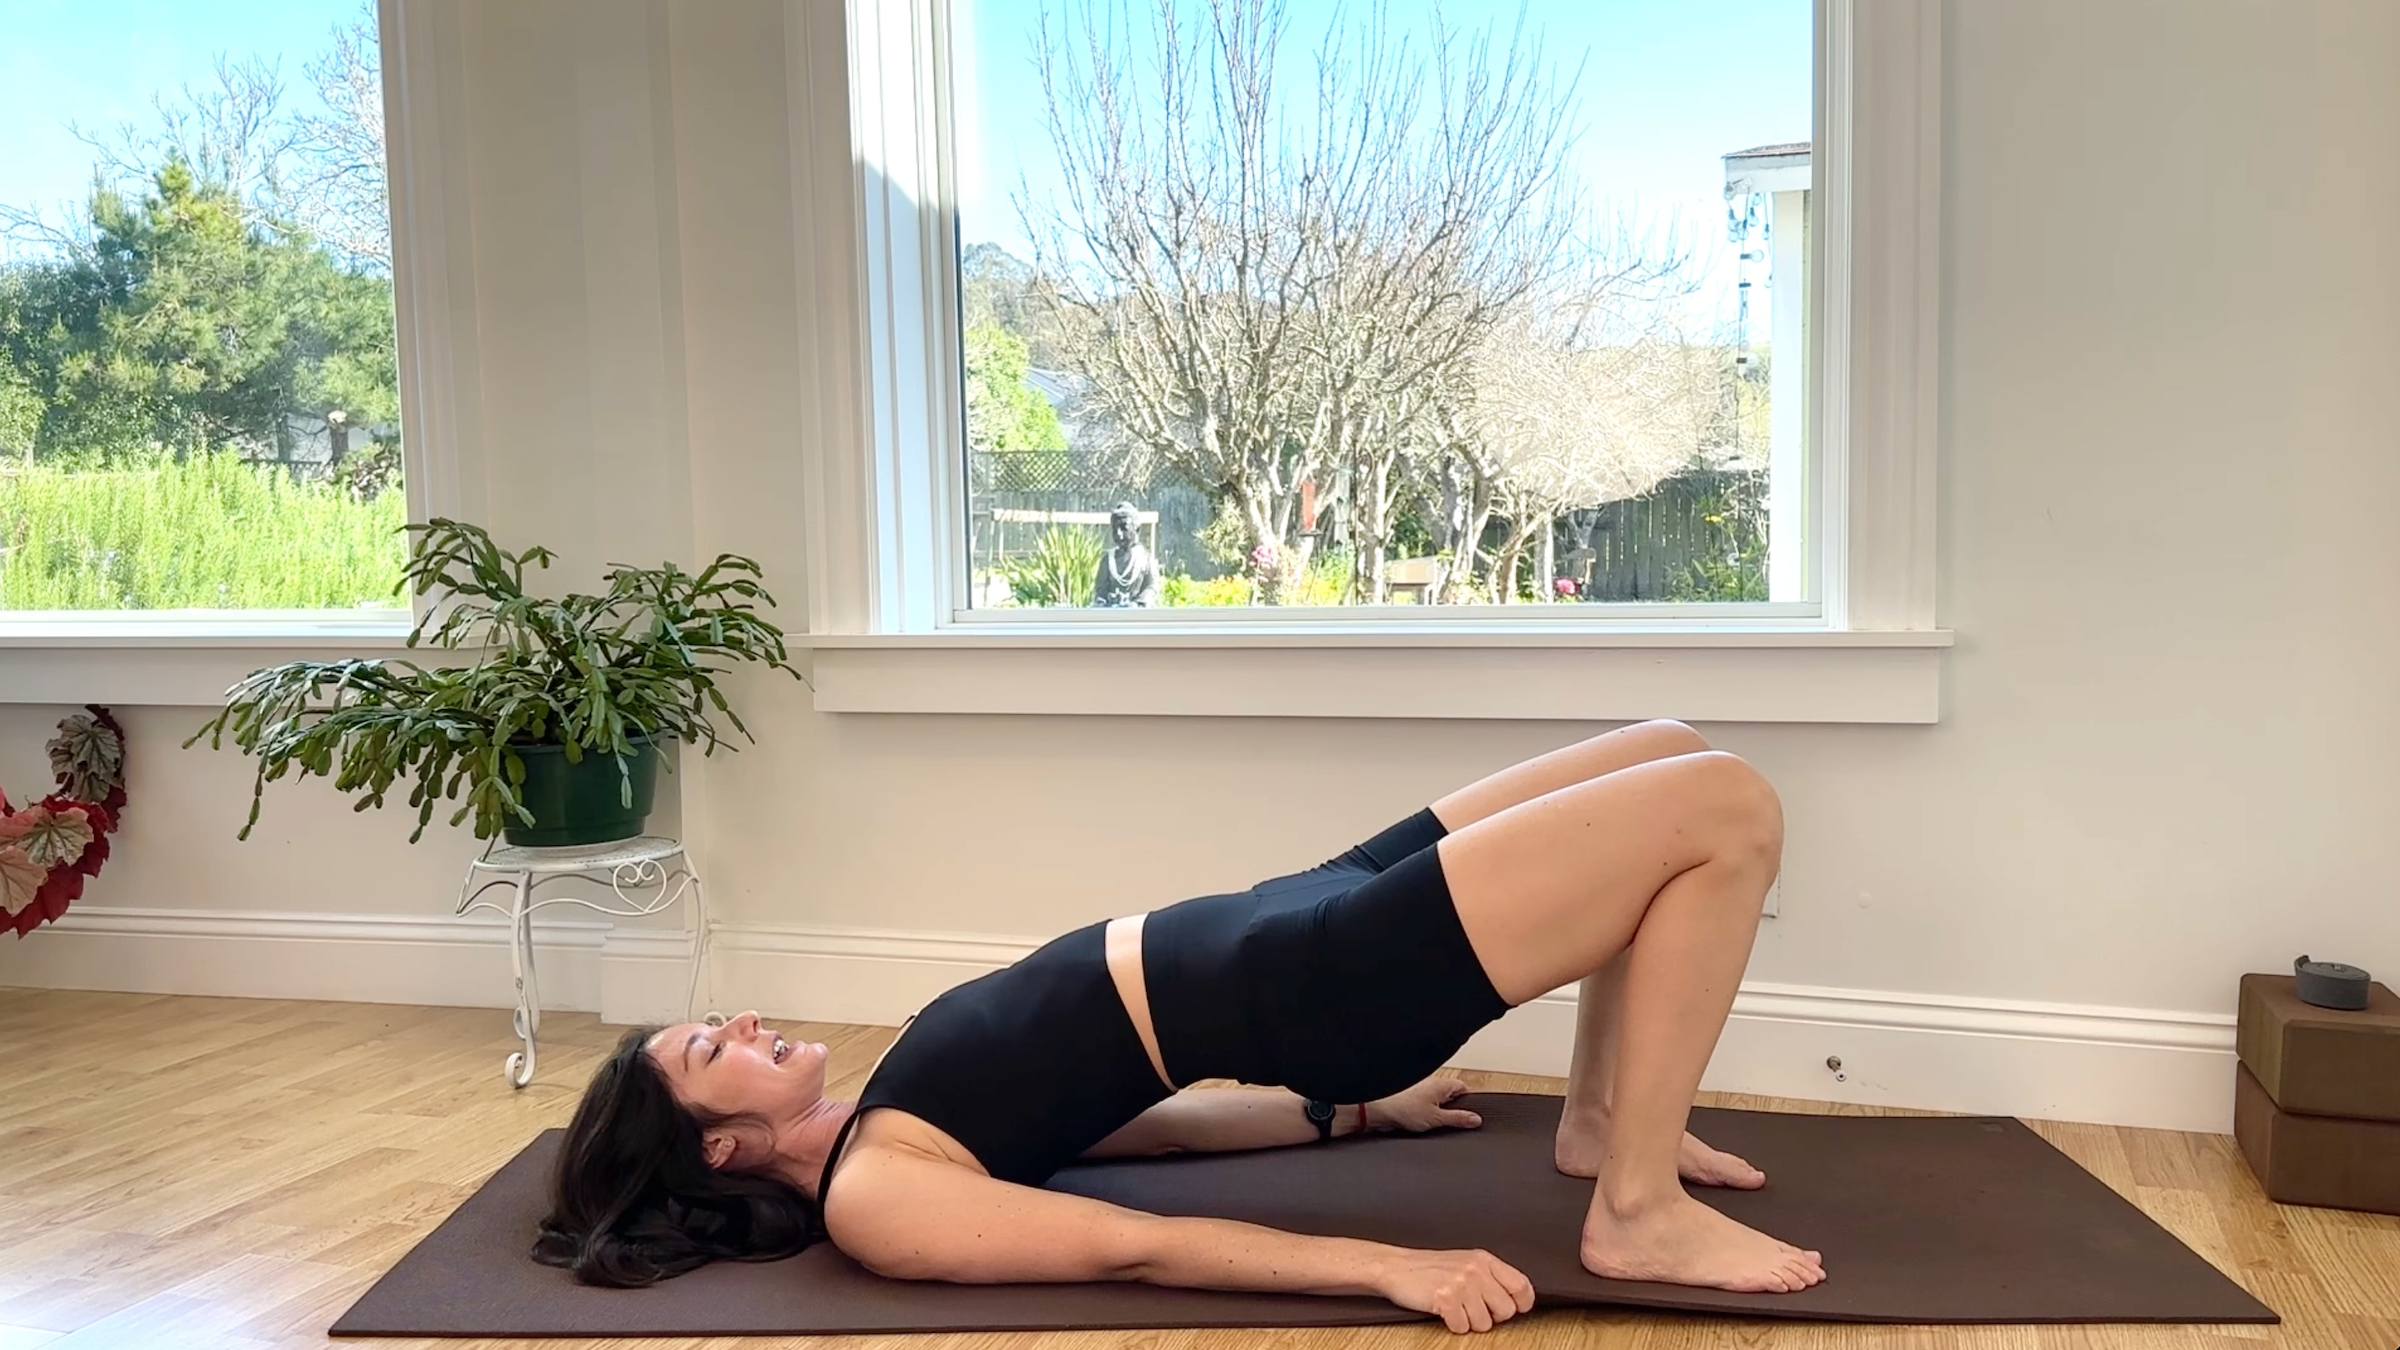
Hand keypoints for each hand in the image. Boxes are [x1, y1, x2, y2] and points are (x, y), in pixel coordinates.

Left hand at [1367, 1075, 1482, 1133]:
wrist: (1377, 1111)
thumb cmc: (1402, 1109)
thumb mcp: (1436, 1119)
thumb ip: (1458, 1119)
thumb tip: (1476, 1119)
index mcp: (1441, 1084)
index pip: (1463, 1088)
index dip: (1469, 1102)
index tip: (1471, 1115)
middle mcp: (1431, 1084)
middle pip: (1451, 1096)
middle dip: (1454, 1110)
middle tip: (1455, 1124)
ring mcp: (1420, 1092)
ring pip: (1438, 1104)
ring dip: (1439, 1115)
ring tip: (1436, 1125)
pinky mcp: (1411, 1101)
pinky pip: (1426, 1108)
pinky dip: (1427, 1117)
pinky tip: (1424, 1126)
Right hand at [1375, 1246, 1535, 1332]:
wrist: (1396, 1267)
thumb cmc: (1430, 1268)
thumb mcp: (1465, 1262)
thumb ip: (1490, 1276)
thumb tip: (1516, 1299)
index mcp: (1484, 1259)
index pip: (1521, 1284)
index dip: (1523, 1302)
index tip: (1517, 1308)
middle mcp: (1476, 1270)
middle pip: (1506, 1310)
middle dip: (1492, 1316)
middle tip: (1474, 1308)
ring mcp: (1461, 1284)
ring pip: (1485, 1323)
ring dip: (1470, 1322)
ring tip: (1456, 1308)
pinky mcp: (1446, 1299)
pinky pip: (1462, 1327)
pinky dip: (1453, 1324)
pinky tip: (1444, 1311)